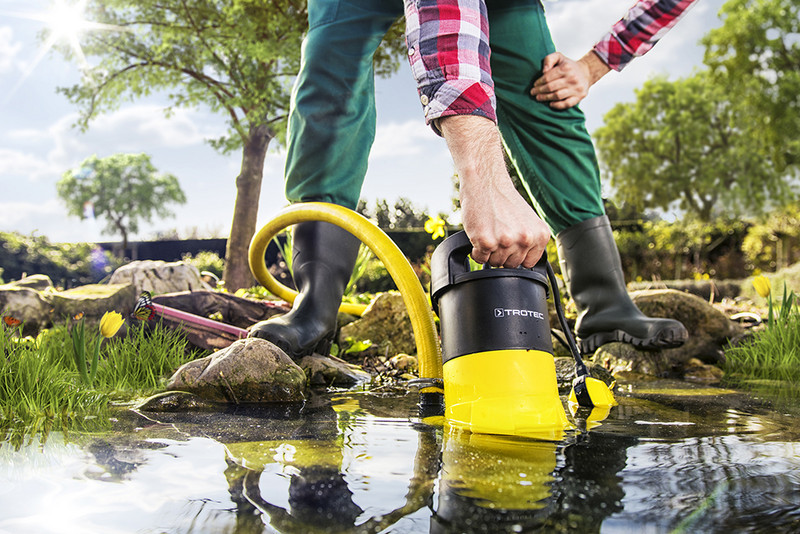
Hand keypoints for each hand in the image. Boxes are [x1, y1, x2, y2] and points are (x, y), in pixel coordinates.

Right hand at [439, 115, 549, 267]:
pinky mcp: (486, 242)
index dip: (516, 256)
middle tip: (496, 234)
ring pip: (495, 263)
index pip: (528, 263)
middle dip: (502, 254)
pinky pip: (479, 258)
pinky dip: (476, 250)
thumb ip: (529, 241)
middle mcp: (525, 239)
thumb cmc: (503, 200)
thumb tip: (524, 262)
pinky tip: (479, 233)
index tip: (510, 246)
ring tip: (489, 231)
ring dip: (488, 252)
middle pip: (510, 265)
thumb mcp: (528, 220)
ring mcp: (506, 241)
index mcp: (539, 235)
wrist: (486, 182)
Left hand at [531, 51, 609, 108]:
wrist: (587, 72)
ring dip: (546, 98)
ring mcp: (576, 88)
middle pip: (551, 87)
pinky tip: (550, 104)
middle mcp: (572, 78)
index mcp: (566, 68)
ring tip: (538, 98)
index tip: (534, 85)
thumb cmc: (569, 66)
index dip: (539, 82)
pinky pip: (566, 104)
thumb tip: (543, 71)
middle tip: (533, 92)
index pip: (548, 77)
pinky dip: (557, 105)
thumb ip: (549, 59)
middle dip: (540, 90)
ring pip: (557, 96)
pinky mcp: (579, 96)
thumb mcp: (559, 57)